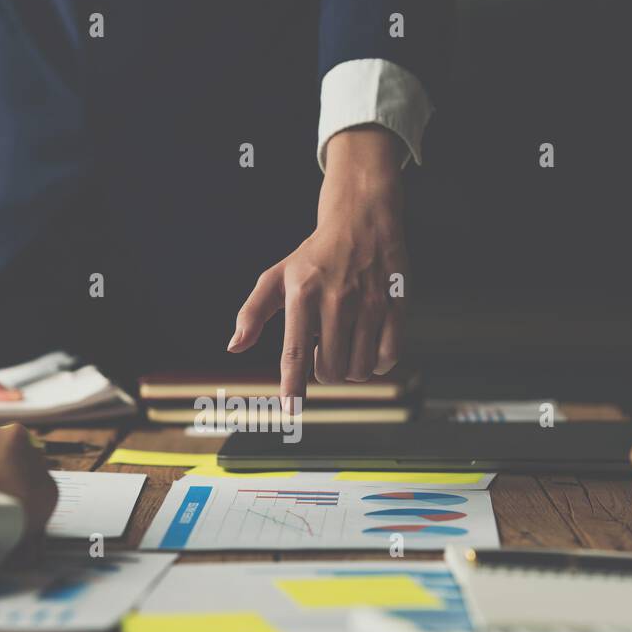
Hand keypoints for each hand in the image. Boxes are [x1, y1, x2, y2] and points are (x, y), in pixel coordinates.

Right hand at [0, 421, 58, 539]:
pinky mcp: (52, 487)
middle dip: (3, 464)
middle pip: (10, 448)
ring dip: (20, 482)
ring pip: (30, 469)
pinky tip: (18, 515)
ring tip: (4, 504)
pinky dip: (33, 503)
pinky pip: (42, 493)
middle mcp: (14, 438)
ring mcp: (36, 462)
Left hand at [227, 127, 406, 402]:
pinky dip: (377, 363)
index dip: (292, 386)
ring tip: (346, 345)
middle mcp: (336, 299)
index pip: (294, 352)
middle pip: (330, 370)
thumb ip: (252, 312)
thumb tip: (234, 346)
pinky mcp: (397, 306)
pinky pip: (388, 358)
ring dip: (351, 370)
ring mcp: (370, 303)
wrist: (362, 220)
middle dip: (324, 372)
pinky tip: (369, 345)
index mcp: (302, 294)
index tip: (290, 411)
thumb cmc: (314, 256)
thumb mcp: (276, 276)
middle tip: (325, 350)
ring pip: (359, 369)